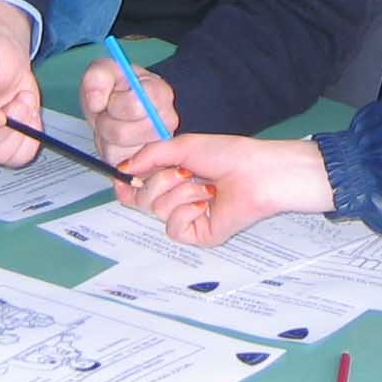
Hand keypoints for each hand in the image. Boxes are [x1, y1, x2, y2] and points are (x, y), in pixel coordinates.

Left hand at [79, 54, 179, 169]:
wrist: (118, 107)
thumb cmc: (117, 89)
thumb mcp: (105, 72)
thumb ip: (98, 76)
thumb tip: (97, 100)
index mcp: (160, 93)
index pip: (134, 105)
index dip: (115, 104)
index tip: (112, 98)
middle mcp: (166, 122)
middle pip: (123, 133)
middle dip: (106, 123)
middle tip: (109, 112)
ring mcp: (158, 146)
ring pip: (118, 151)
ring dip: (105, 138)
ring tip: (112, 124)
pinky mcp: (146, 164)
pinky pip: (117, 164)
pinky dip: (109, 151)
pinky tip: (115, 139)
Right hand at [123, 135, 333, 245]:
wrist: (259, 173)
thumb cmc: (229, 155)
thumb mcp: (184, 146)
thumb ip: (150, 155)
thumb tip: (124, 167)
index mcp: (174, 176)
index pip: (139, 188)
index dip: (127, 185)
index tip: (122, 177)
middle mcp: (178, 198)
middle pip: (142, 199)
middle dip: (160, 180)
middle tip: (185, 171)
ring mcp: (189, 217)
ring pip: (158, 211)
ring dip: (181, 192)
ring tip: (207, 186)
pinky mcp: (199, 234)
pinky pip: (174, 228)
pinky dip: (187, 211)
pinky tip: (206, 203)